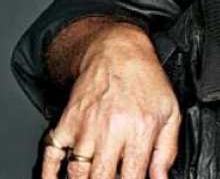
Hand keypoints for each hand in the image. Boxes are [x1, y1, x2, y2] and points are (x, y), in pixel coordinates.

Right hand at [41, 22, 179, 178]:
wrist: (117, 52)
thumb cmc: (146, 82)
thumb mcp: (170, 113)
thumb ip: (167, 151)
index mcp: (140, 130)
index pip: (131, 177)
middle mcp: (111, 130)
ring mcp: (85, 127)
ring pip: (76, 173)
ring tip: (92, 178)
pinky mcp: (66, 122)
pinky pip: (51, 155)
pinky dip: (49, 173)